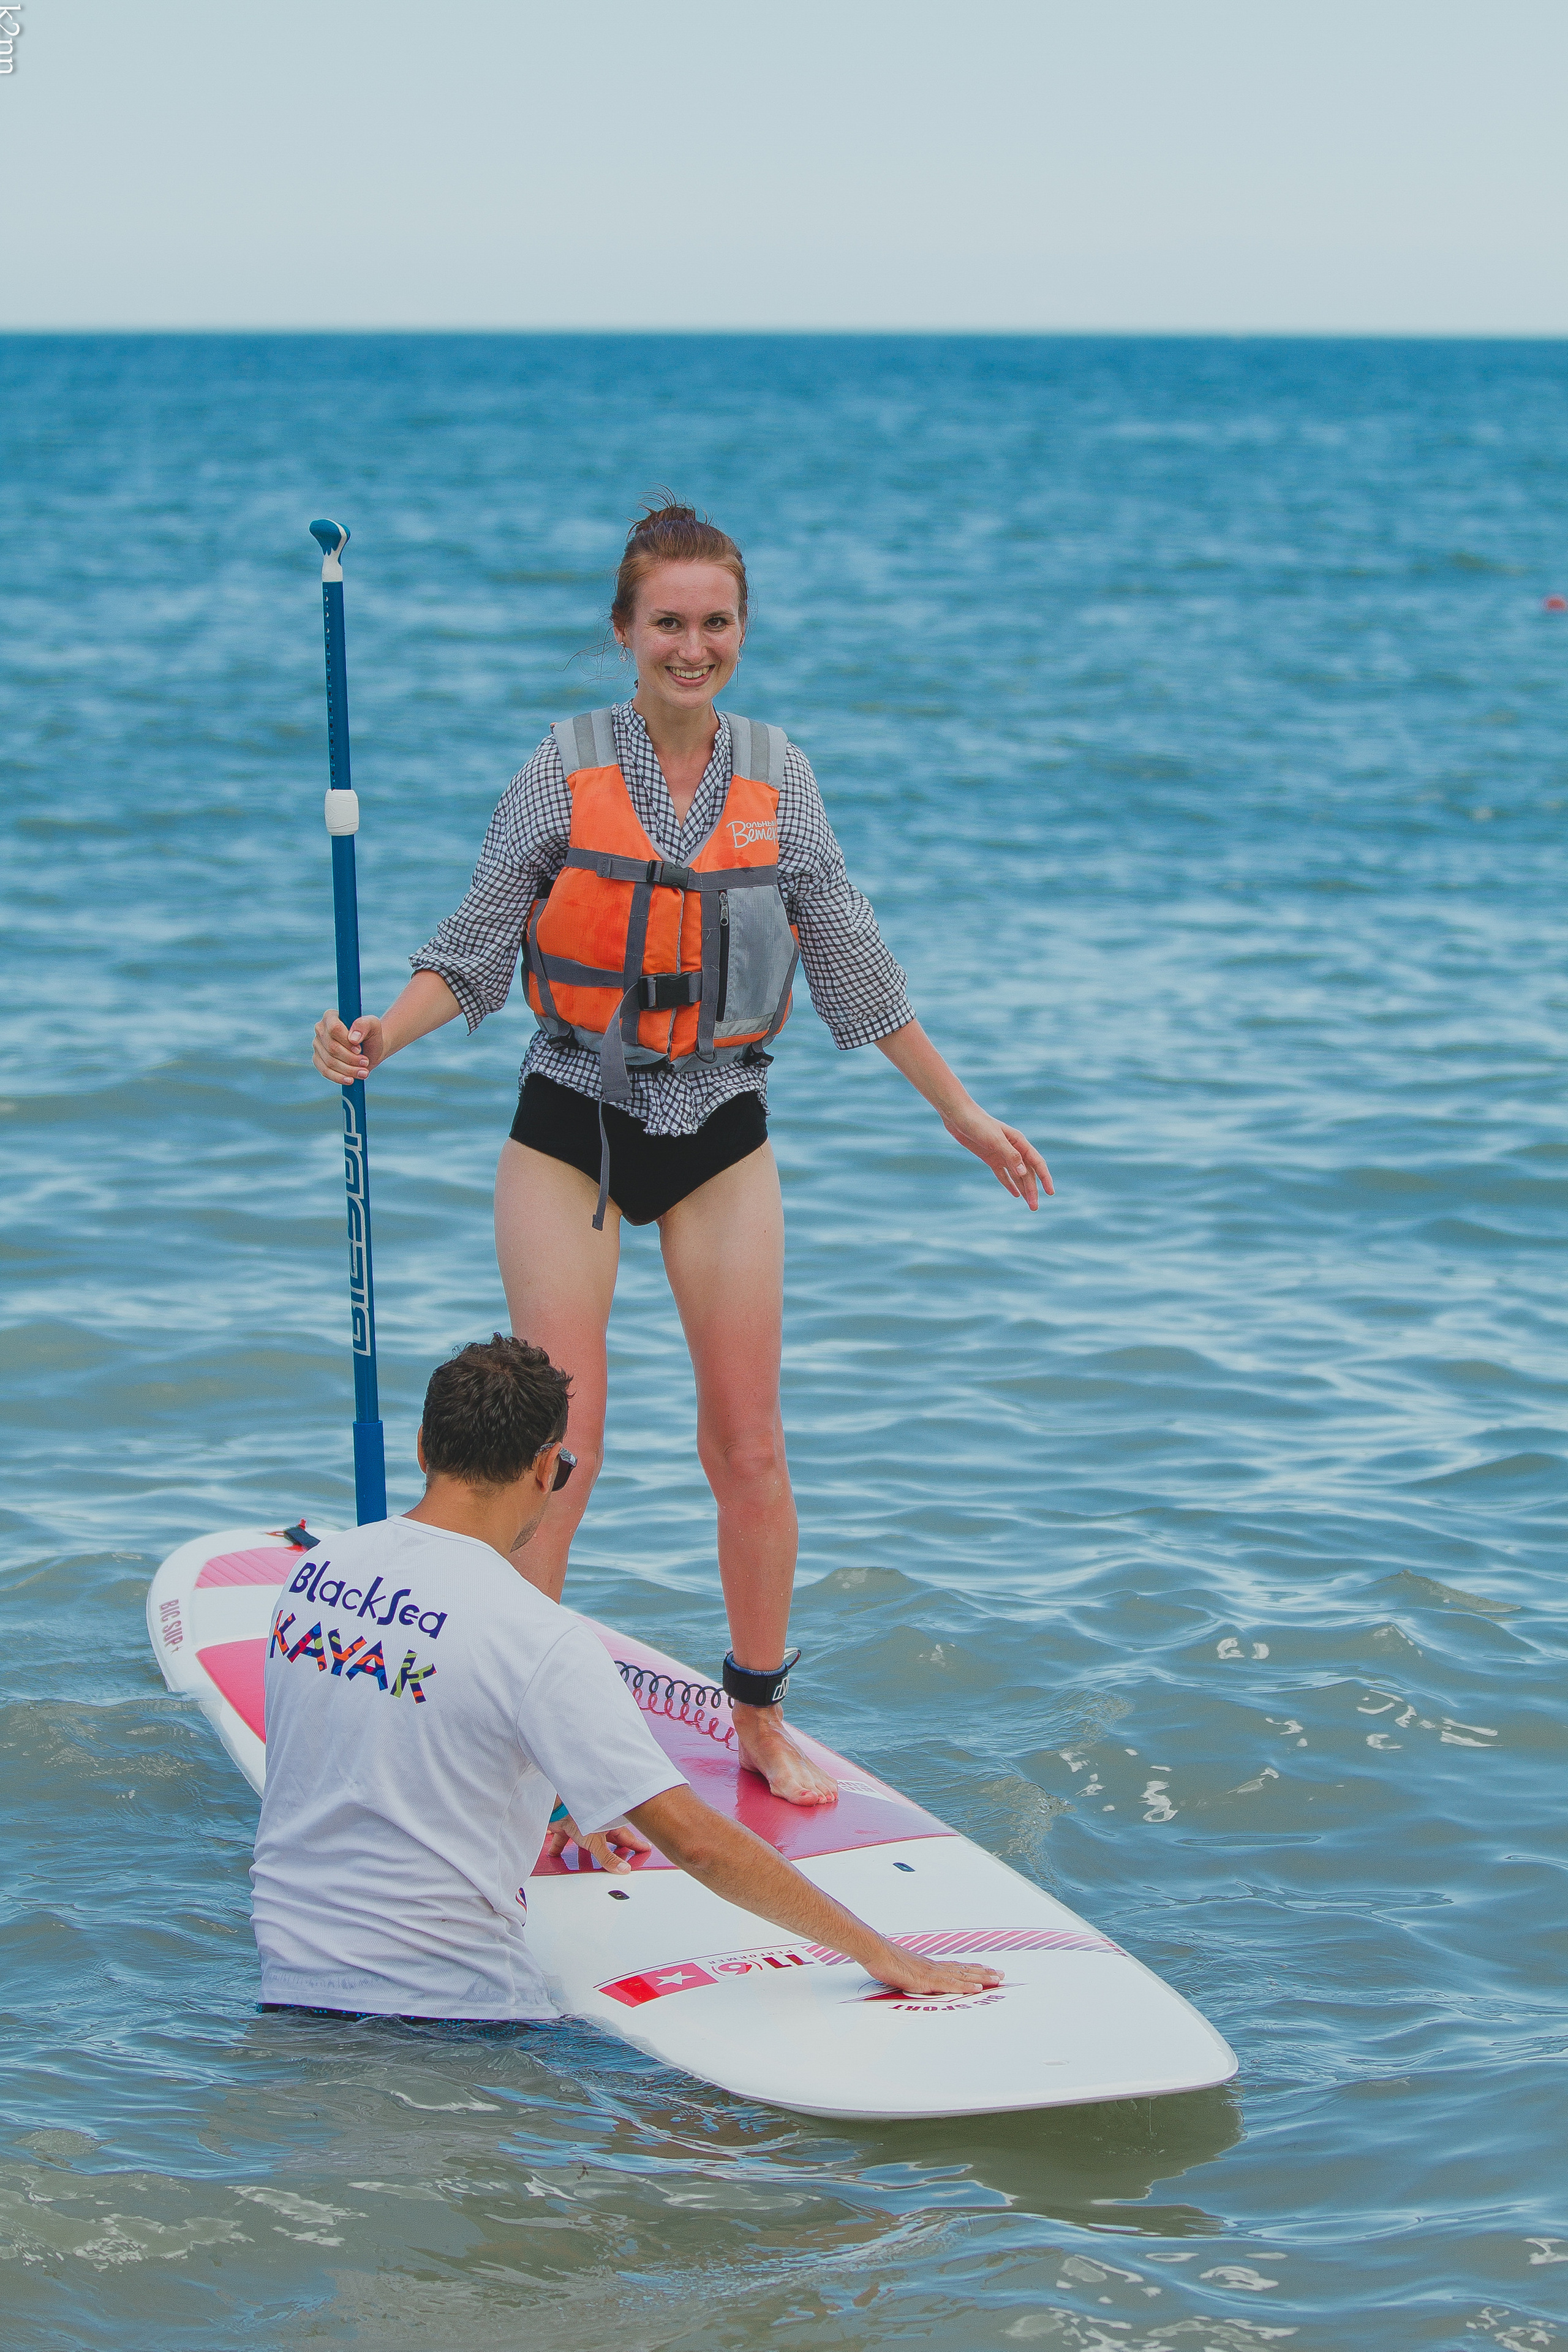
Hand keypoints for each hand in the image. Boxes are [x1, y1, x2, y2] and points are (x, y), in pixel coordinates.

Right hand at [312, 1009, 384, 1085]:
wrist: (370, 1049)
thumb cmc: (371, 1035)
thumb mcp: (373, 1026)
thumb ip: (364, 1025)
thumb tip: (353, 1038)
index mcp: (331, 1016)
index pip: (334, 1029)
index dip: (346, 1042)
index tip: (360, 1050)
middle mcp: (320, 1029)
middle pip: (332, 1048)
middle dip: (351, 1059)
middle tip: (365, 1062)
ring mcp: (317, 1045)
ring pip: (329, 1062)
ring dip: (348, 1070)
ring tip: (364, 1072)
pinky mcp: (318, 1059)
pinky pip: (325, 1071)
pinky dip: (339, 1077)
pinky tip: (351, 1080)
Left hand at [542, 1811, 653, 1876]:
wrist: (557, 1805)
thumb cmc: (579, 1814)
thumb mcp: (596, 1843)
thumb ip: (608, 1858)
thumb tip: (623, 1869)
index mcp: (610, 1826)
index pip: (627, 1839)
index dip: (637, 1845)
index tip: (646, 1849)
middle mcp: (597, 1825)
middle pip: (609, 1840)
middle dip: (614, 1849)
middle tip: (622, 1856)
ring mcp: (582, 1825)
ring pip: (588, 1842)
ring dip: (587, 1852)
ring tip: (588, 1863)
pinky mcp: (567, 1827)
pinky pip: (564, 1840)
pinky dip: (560, 1848)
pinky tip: (555, 1854)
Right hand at [868, 1942, 1003, 1997]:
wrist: (876, 1952)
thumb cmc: (885, 1961)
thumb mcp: (902, 1970)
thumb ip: (913, 1976)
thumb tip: (914, 1980)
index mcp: (930, 1966)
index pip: (958, 1967)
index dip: (974, 1969)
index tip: (988, 1970)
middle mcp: (935, 1967)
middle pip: (965, 1970)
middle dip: (985, 1973)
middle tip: (1002, 1975)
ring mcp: (932, 1973)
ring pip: (963, 1976)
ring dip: (982, 1978)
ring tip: (997, 1980)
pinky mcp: (927, 1980)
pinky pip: (951, 1985)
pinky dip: (966, 1986)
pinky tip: (977, 1988)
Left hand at [942, 1108, 1053, 1209]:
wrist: (958, 1117)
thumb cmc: (978, 1124)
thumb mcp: (994, 1139)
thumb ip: (1010, 1155)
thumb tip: (1023, 1172)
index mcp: (1019, 1142)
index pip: (1037, 1163)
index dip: (1045, 1178)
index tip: (1050, 1192)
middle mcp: (1013, 1149)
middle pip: (1027, 1173)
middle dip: (1032, 1190)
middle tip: (1034, 1208)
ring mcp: (1002, 1154)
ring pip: (1017, 1175)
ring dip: (1024, 1189)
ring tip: (1029, 1205)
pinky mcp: (991, 1158)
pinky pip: (1003, 1174)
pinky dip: (1009, 1184)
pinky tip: (1015, 1194)